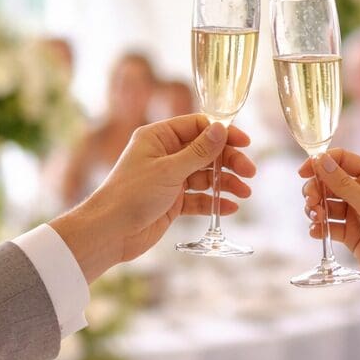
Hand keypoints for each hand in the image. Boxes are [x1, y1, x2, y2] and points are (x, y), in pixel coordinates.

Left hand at [52, 115, 254, 281]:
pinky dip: (214, 202)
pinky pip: (198, 198)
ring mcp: (168, 179)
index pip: (198, 126)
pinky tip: (230, 208)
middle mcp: (164, 155)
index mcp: (158, 137)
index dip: (223, 134)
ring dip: (225, 183)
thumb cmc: (131, 195)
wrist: (109, 232)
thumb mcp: (169, 170)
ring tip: (244, 193)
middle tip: (249, 173)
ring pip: (204, 176)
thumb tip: (221, 129)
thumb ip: (199, 152)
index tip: (245, 144)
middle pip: (205, 152)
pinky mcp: (171, 202)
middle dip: (228, 162)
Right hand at [298, 148, 359, 294]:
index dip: (321, 163)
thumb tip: (320, 160)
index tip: (303, 172)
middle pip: (330, 182)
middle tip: (310, 202)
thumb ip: (342, 183)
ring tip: (315, 217)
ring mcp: (357, 213)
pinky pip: (329, 225)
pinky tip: (316, 231)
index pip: (343, 160)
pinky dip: (320, 227)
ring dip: (316, 208)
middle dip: (316, 190)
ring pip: (327, 204)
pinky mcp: (351, 234)